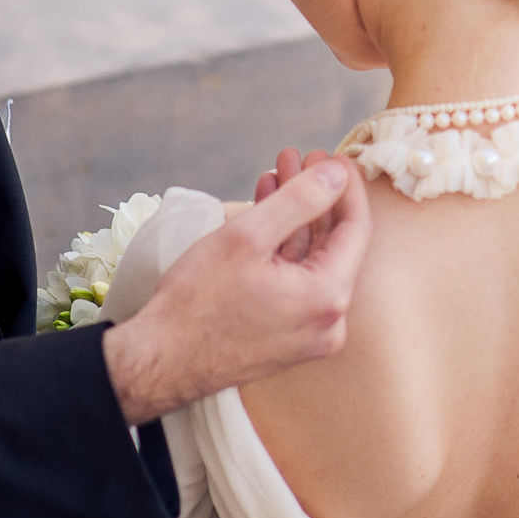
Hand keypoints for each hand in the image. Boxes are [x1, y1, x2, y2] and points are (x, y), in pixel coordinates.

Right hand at [104, 158, 369, 424]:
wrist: (162, 361)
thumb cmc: (197, 303)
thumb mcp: (247, 236)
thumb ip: (300, 199)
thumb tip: (336, 173)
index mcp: (328, 296)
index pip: (356, 228)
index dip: (344, 186)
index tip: (330, 156)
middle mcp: (329, 321)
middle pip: (333, 243)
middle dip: (313, 196)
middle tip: (297, 158)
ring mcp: (310, 333)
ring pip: (311, 260)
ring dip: (295, 217)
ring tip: (275, 175)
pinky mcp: (289, 338)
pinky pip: (297, 282)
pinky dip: (284, 248)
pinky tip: (265, 214)